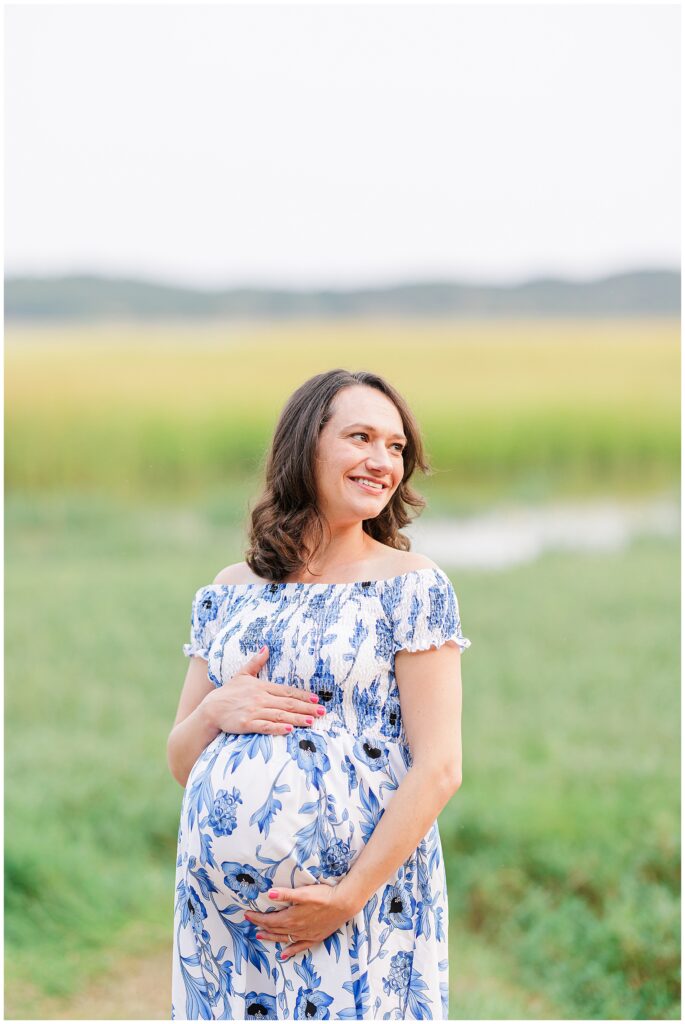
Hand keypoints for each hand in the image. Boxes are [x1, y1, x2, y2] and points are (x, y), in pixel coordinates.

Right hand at [201, 645, 324, 734]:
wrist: (210, 708)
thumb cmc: (228, 692)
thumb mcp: (242, 674)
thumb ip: (256, 662)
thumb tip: (266, 648)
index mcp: (262, 687)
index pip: (287, 691)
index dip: (303, 696)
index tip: (317, 700)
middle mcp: (260, 698)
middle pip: (288, 704)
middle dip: (307, 708)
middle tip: (323, 712)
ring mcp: (254, 711)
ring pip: (280, 715)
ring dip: (297, 718)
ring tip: (311, 721)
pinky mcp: (247, 724)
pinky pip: (265, 726)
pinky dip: (277, 728)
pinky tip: (289, 730)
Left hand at [243, 883, 355, 959]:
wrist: (343, 904)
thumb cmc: (323, 896)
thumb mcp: (303, 892)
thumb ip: (285, 894)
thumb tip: (269, 894)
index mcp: (291, 918)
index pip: (269, 920)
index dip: (257, 918)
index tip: (247, 915)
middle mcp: (296, 929)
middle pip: (274, 929)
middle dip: (261, 926)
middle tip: (251, 923)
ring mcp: (305, 935)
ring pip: (283, 938)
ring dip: (271, 937)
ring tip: (260, 936)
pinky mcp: (314, 937)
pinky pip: (299, 947)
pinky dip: (290, 951)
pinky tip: (284, 954)